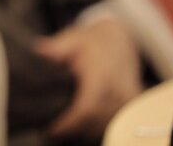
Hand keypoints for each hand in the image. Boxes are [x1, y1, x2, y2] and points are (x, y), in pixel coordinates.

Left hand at [34, 18, 142, 140]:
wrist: (120, 39)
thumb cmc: (92, 41)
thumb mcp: (73, 39)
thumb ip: (57, 48)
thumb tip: (39, 51)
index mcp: (102, 76)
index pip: (87, 109)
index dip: (70, 123)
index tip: (52, 129)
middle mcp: (119, 90)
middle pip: (95, 122)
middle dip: (73, 131)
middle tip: (52, 132)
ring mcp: (128, 99)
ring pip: (106, 125)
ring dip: (86, 131)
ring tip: (63, 131)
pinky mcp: (132, 104)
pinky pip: (115, 122)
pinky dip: (98, 127)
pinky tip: (82, 128)